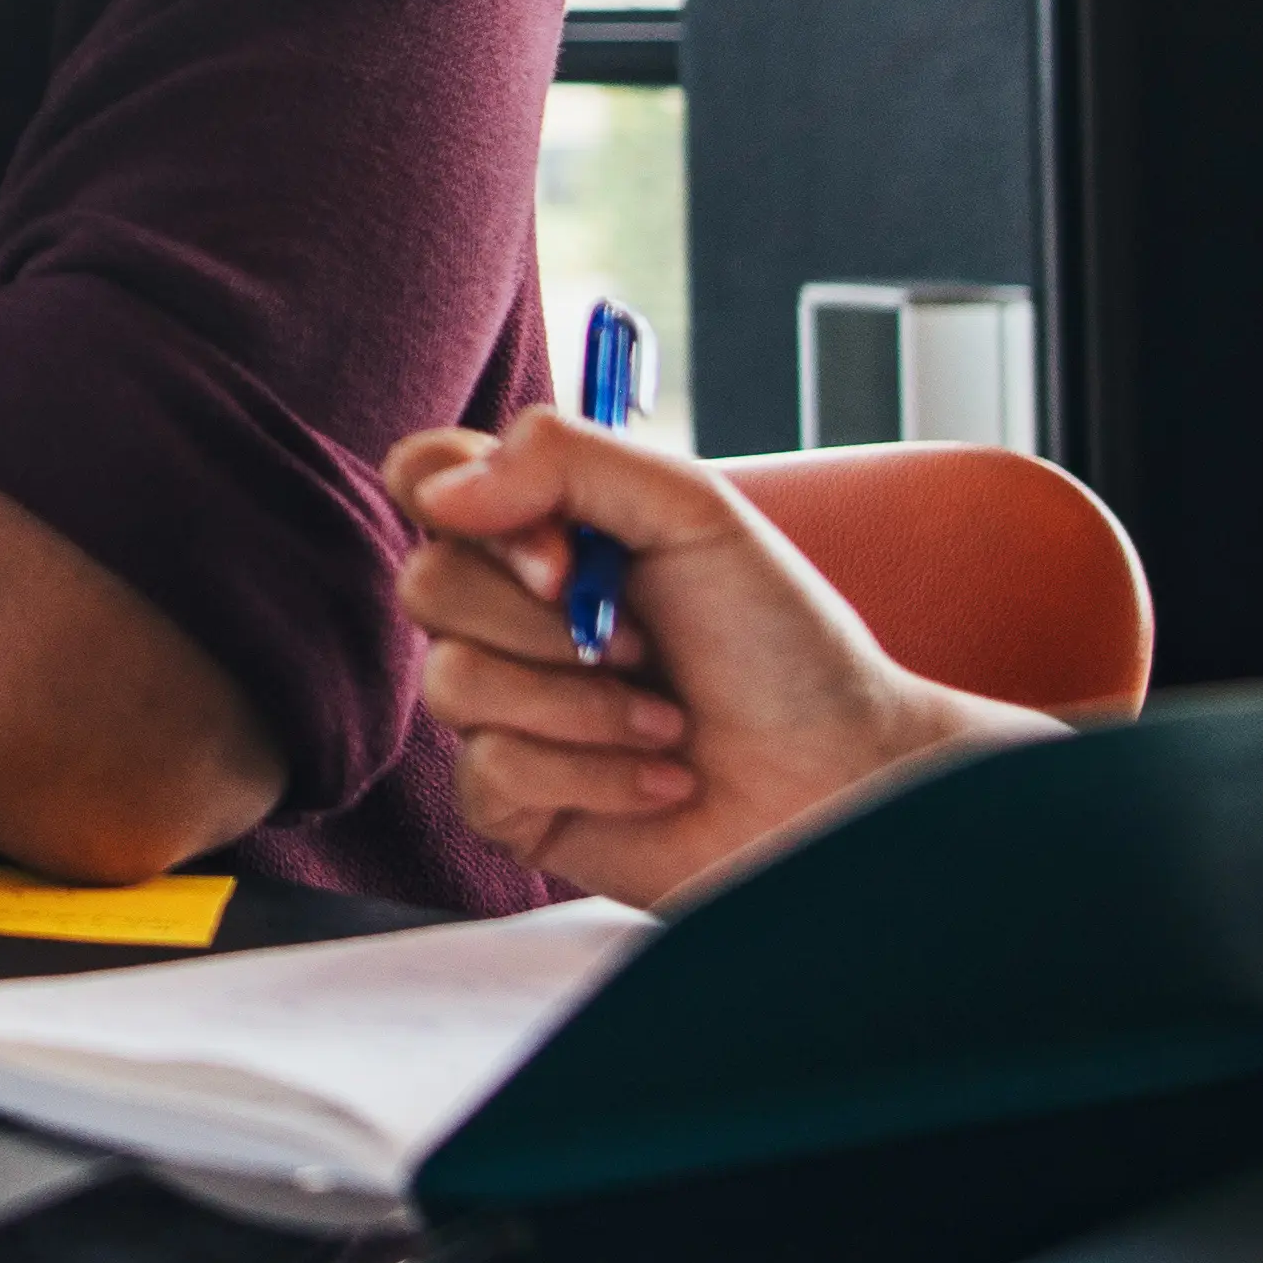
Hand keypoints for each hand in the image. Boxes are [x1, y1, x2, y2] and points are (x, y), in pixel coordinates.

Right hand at [384, 408, 1045, 904]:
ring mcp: (503, 711)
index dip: (466, 505)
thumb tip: (438, 493)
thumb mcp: (692, 510)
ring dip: (584, 706)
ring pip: (453, 684)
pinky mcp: (510, 804)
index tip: (564, 554)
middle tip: (641, 641)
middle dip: (546, 622)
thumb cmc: (780, 641)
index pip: (424, 477)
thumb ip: (564, 459)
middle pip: (426, 584)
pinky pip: (489, 773)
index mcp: (541, 532)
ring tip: (667, 720)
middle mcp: (508, 616)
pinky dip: (595, 775)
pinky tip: (659, 779)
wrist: (838, 775)